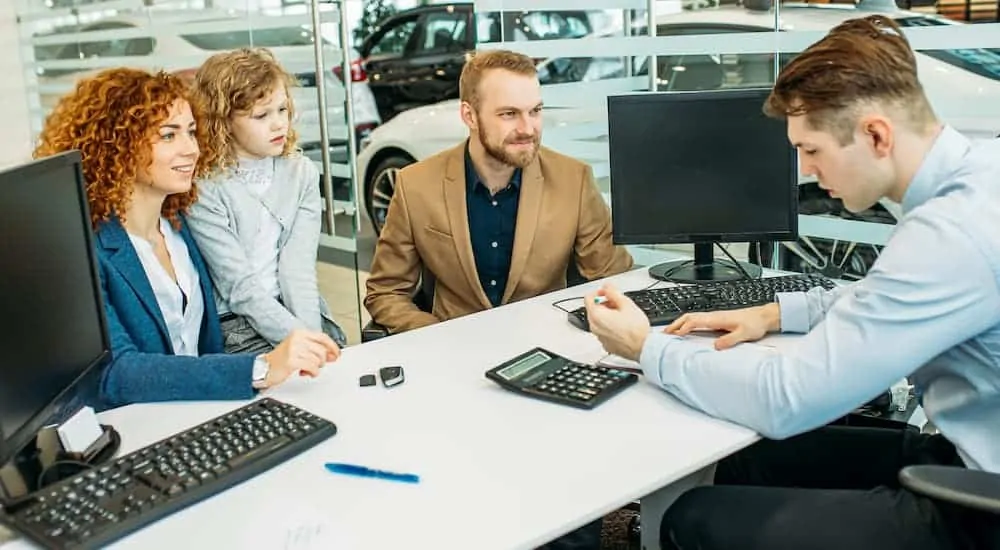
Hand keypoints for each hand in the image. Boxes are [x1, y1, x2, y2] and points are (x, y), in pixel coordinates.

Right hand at [262, 329, 340, 387]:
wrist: (264, 368)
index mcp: (299, 333)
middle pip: (322, 350)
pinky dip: (312, 372)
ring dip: (316, 368)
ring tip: (307, 369)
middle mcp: (297, 338)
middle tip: (316, 365)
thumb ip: (314, 348)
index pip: (323, 337)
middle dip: (322, 361)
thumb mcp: (299, 348)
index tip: (337, 354)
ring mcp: (294, 349)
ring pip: (318, 359)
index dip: (333, 346)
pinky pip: (312, 367)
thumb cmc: (281, 359)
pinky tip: (305, 373)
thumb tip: (333, 354)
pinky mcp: (292, 361)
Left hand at [584, 284, 649, 360]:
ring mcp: (599, 337)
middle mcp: (594, 327)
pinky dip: (610, 326)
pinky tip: (623, 326)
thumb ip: (613, 292)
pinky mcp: (606, 344)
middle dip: (605, 304)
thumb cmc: (636, 329)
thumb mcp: (626, 304)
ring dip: (608, 315)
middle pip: (593, 309)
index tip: (608, 292)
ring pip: (598, 321)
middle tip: (619, 304)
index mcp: (596, 316)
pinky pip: (604, 331)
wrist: (643, 348)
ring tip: (623, 315)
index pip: (588, 298)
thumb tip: (607, 286)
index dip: (598, 292)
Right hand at [664, 303, 779, 349]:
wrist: (763, 317)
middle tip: (664, 333)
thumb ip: (730, 340)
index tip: (673, 336)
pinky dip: (687, 324)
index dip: (682, 328)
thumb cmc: (754, 324)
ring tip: (670, 332)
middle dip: (675, 324)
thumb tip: (716, 346)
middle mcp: (713, 316)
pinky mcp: (716, 320)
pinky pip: (697, 321)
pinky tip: (686, 331)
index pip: (694, 321)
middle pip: (689, 317)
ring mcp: (714, 317)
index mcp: (717, 318)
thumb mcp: (744, 334)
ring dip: (679, 324)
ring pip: (692, 318)